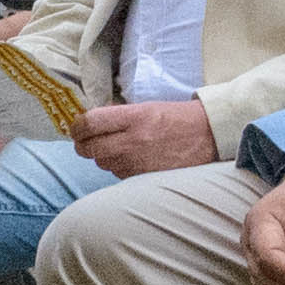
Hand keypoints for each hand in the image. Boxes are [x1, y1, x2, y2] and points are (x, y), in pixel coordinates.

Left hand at [72, 98, 212, 175]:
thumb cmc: (178, 118)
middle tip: (84, 141)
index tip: (76, 127)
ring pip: (102, 163)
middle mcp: (134, 141)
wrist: (209, 137)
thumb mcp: (148, 107)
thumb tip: (92, 121)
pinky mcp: (144, 178)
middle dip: (82, 145)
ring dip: (101, 156)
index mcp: (135, 117)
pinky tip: (129, 158)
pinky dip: (117, 167)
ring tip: (113, 148)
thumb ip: (119, 114)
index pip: (91, 123)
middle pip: (89, 148)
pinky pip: (118, 174)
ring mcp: (138, 162)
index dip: (77, 126)